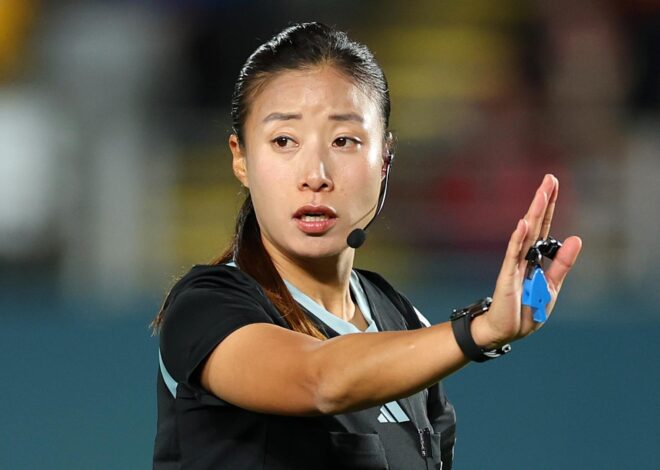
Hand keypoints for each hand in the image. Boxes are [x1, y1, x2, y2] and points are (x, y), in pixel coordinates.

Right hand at [471, 174, 582, 348]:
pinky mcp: (507, 276)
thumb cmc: (527, 309)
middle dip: (542, 201)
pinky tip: (522, 224)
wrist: (506, 330)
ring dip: (534, 214)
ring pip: (525, 234)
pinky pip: (513, 255)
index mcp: (536, 258)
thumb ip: (563, 263)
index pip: (544, 227)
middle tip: (549, 178)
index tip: (553, 184)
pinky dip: (518, 239)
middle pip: (535, 224)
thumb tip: (576, 238)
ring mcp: (514, 264)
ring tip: (541, 194)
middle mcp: (524, 256)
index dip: (549, 206)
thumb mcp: (552, 285)